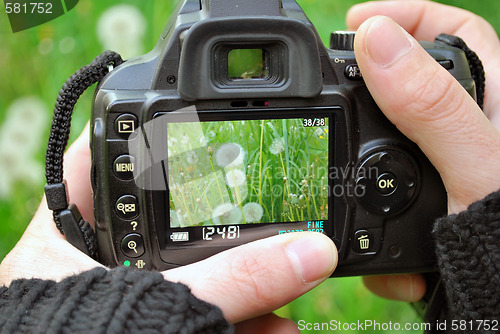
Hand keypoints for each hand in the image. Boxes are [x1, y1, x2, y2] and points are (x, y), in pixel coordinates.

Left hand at [0, 125, 336, 332]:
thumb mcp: (160, 305)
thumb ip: (232, 280)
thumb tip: (308, 252)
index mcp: (71, 241)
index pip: (102, 160)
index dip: (144, 133)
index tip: (191, 118)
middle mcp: (98, 264)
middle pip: (164, 217)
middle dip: (221, 220)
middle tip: (262, 206)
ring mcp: (130, 297)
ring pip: (194, 273)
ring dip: (245, 279)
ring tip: (287, 276)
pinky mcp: (160, 325)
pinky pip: (205, 312)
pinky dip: (244, 319)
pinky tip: (278, 326)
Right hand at [346, 0, 499, 300]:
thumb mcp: (475, 167)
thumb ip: (428, 106)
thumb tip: (374, 40)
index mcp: (493, 104)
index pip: (451, 31)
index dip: (402, 16)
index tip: (354, 23)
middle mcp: (469, 132)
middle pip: (409, 88)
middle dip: (367, 99)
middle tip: (332, 104)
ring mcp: (446, 170)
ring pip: (387, 151)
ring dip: (364, 179)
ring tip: (352, 193)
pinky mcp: (427, 205)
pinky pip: (385, 200)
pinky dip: (375, 225)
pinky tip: (385, 249)